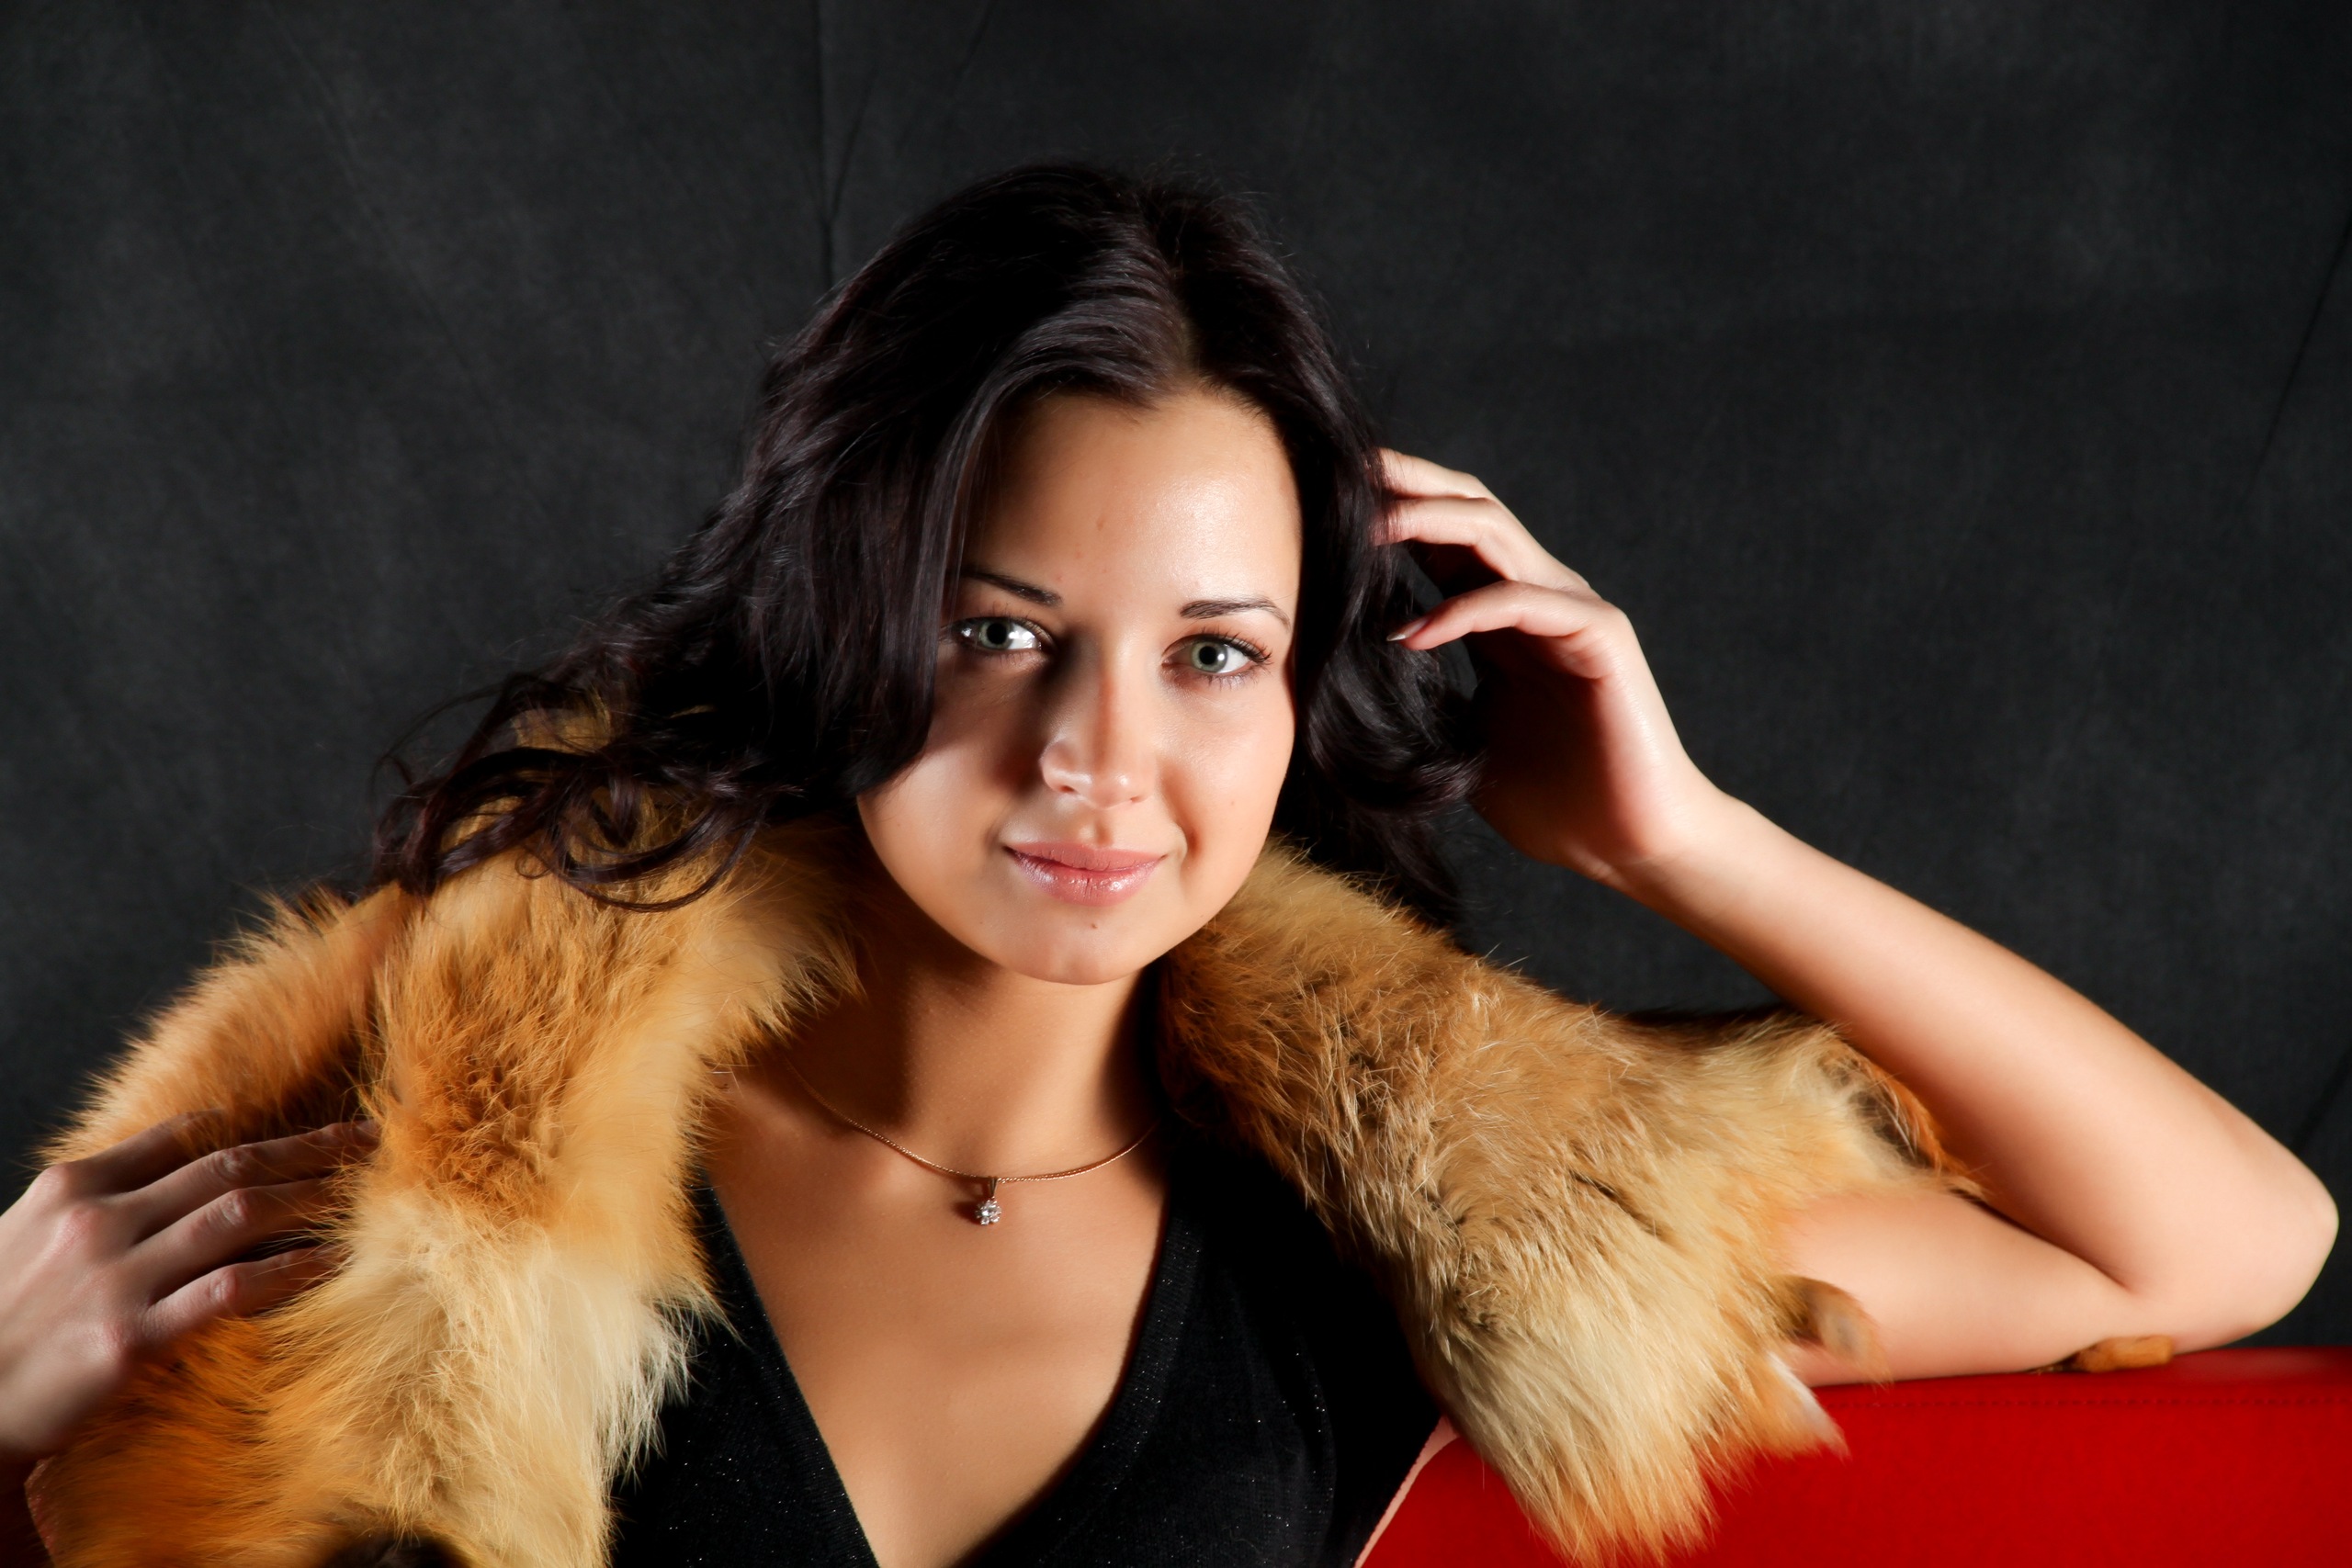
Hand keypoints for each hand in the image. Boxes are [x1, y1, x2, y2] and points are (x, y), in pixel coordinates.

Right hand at [0, 1113, 373, 1469]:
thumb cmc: (0, 1314)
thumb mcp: (32, 1227)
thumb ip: (107, 1184)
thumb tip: (193, 1136)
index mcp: (74, 1187)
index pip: (186, 1141)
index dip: (260, 1130)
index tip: (313, 1131)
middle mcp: (97, 1222)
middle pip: (226, 1168)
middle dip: (306, 1149)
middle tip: (366, 1139)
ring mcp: (116, 1279)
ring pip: (236, 1215)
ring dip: (309, 1198)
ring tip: (358, 1192)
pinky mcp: (130, 1339)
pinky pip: (229, 1289)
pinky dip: (288, 1268)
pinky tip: (330, 1261)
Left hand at [1382, 450, 1731, 891]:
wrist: (1627, 845)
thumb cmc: (1554, 804)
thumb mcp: (1460, 743)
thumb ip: (1419, 703)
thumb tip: (1344, 692)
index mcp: (1502, 617)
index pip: (1440, 539)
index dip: (1388, 511)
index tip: (1321, 499)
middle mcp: (1537, 597)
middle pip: (1466, 507)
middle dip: (1403, 484)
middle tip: (1338, 472)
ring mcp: (1570, 610)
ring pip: (1493, 531)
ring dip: (1425, 521)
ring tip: (1363, 530)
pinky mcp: (1599, 636)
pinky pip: (1522, 600)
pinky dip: (1462, 611)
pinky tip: (1411, 635)